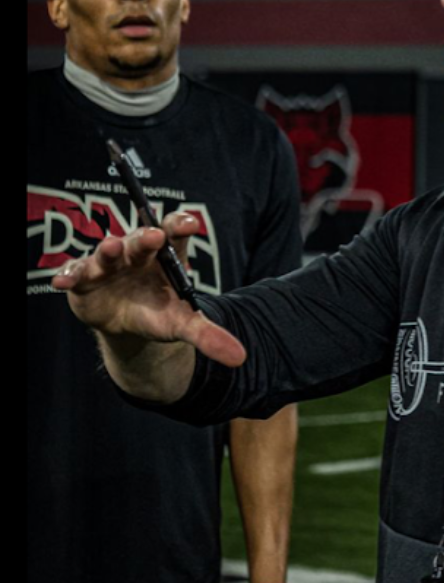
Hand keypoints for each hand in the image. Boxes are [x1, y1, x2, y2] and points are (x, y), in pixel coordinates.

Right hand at [51, 212, 245, 370]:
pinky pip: (75, 272)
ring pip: (107, 253)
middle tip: (153, 236)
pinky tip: (62, 281)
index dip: (180, 225)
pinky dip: (68, 274)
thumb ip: (208, 335)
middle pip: (141, 240)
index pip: (175, 232)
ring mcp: (109, 262)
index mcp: (165, 254)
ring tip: (110, 248)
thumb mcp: (183, 323)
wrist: (130, 323)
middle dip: (145, 237)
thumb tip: (240, 358)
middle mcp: (136, 251)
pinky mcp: (84, 278)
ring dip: (108, 250)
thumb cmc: (160, 311)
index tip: (190, 224)